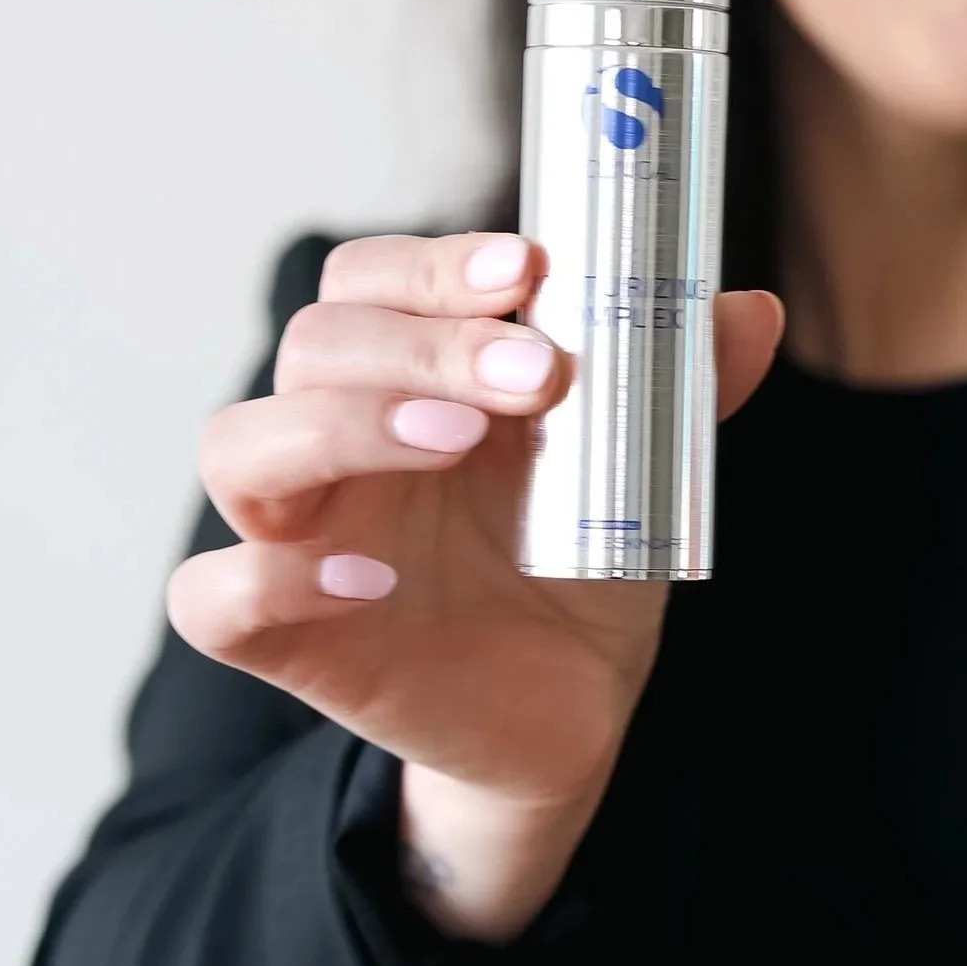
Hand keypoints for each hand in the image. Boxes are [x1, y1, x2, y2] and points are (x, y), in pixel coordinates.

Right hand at [169, 234, 782, 937]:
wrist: (574, 703)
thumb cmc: (582, 556)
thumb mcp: (643, 466)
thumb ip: (680, 387)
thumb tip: (751, 312)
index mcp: (409, 373)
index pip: (368, 279)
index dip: (431, 262)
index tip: (525, 269)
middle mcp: (337, 439)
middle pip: (315, 343)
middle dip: (425, 340)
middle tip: (537, 372)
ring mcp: (299, 534)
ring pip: (239, 445)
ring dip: (345, 422)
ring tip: (460, 437)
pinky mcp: (284, 639)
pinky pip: (214, 597)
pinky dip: (272, 578)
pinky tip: (372, 578)